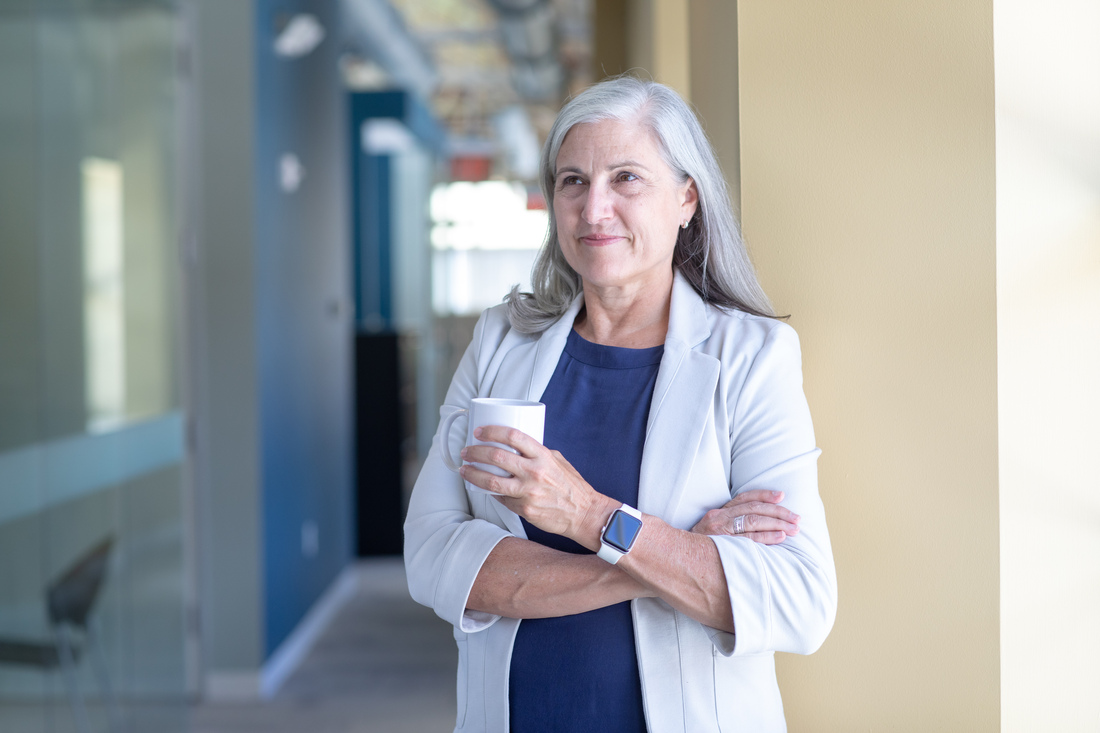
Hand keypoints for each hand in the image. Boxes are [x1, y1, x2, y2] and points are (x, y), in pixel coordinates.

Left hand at [459, 425, 609, 543]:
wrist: (584, 513)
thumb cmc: (572, 487)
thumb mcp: (557, 461)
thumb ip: (537, 454)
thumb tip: (517, 448)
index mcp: (542, 456)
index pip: (512, 436)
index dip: (491, 431)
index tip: (479, 432)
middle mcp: (534, 473)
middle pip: (496, 456)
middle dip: (475, 452)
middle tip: (467, 451)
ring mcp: (528, 492)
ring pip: (491, 481)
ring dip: (473, 473)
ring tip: (465, 469)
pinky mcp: (524, 510)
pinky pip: (502, 499)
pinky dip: (491, 493)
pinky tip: (484, 488)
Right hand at [691, 490, 799, 544]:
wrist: (677, 560)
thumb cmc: (699, 547)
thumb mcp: (710, 529)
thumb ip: (729, 523)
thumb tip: (757, 521)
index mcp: (719, 512)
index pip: (745, 498)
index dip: (764, 495)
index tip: (782, 496)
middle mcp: (719, 518)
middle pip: (754, 509)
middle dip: (778, 512)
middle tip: (796, 518)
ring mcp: (720, 532)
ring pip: (754, 522)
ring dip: (777, 524)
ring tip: (794, 529)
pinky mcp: (723, 546)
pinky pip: (750, 540)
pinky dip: (767, 537)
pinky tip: (780, 537)